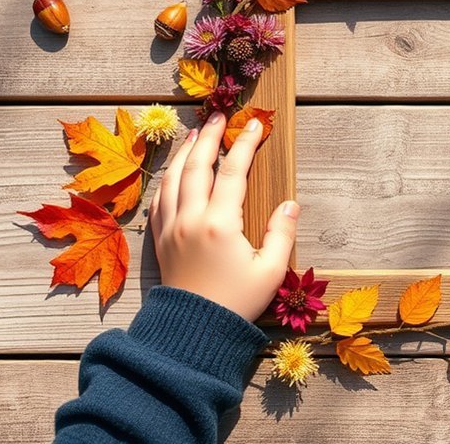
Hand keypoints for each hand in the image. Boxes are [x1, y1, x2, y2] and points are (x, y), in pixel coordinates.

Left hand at [149, 111, 298, 321]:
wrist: (194, 332)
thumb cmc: (237, 303)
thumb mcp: (270, 271)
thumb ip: (282, 234)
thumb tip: (290, 205)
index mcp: (219, 223)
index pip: (233, 171)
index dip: (244, 144)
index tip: (255, 125)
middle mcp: (190, 219)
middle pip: (196, 165)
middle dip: (208, 137)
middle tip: (218, 117)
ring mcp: (170, 228)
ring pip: (172, 178)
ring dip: (184, 153)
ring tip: (194, 135)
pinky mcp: (160, 240)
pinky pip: (159, 200)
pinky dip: (167, 179)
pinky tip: (174, 173)